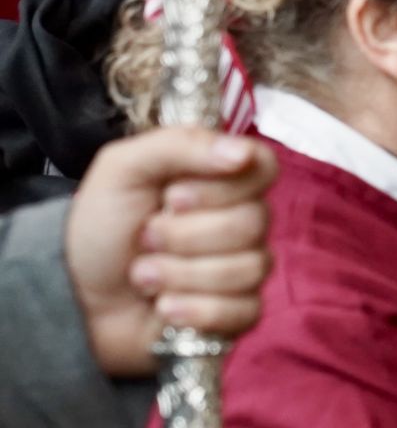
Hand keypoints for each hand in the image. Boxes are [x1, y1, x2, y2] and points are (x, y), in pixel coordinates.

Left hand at [65, 128, 277, 376]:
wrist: (74, 296)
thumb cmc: (101, 227)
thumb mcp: (124, 168)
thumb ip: (181, 144)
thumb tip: (242, 153)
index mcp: (223, 178)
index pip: (264, 167)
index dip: (221, 187)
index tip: (172, 197)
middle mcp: (242, 219)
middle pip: (253, 222)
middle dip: (184, 236)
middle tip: (145, 239)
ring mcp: (244, 267)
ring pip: (248, 268)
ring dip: (180, 275)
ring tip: (144, 276)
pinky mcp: (239, 312)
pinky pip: (244, 309)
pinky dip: (195, 310)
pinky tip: (164, 307)